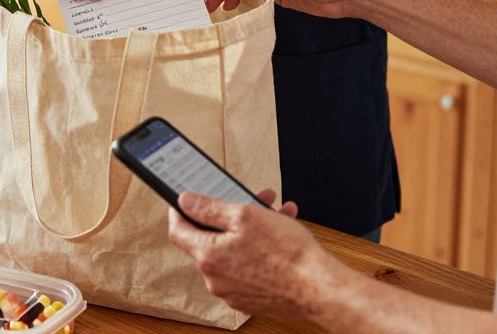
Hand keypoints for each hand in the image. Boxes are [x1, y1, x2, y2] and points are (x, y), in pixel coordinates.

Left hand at [168, 190, 325, 318]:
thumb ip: (210, 208)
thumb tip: (185, 201)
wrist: (318, 288)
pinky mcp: (251, 297)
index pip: (178, 230)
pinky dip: (259, 249)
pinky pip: (247, 266)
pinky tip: (280, 234)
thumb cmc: (286, 254)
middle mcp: (215, 278)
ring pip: (234, 250)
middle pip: (211, 238)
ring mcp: (233, 291)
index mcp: (208, 256)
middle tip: (250, 200)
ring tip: (275, 214)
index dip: (180, 211)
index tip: (186, 200)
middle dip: (230, 215)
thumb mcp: (246, 216)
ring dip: (250, 229)